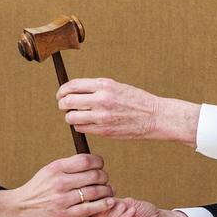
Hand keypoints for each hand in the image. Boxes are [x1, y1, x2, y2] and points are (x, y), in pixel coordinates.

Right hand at [0, 153, 114, 216]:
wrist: (20, 209)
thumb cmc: (38, 189)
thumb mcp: (49, 171)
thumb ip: (69, 166)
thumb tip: (93, 162)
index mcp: (56, 168)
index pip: (86, 160)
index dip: (99, 162)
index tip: (100, 166)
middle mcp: (60, 182)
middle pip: (94, 175)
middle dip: (104, 177)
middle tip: (105, 180)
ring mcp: (62, 200)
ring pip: (95, 192)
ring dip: (107, 191)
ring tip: (109, 191)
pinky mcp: (64, 216)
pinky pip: (90, 209)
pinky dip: (104, 205)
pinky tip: (109, 202)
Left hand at [57, 78, 200, 144]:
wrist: (155, 117)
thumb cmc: (135, 100)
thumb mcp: (116, 86)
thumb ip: (95, 88)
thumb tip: (72, 91)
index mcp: (104, 85)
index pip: (72, 86)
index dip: (62, 90)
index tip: (61, 94)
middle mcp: (101, 100)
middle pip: (67, 102)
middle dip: (62, 104)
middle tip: (64, 106)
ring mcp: (102, 117)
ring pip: (71, 118)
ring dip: (70, 117)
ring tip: (77, 116)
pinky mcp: (104, 131)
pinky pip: (81, 129)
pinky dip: (80, 126)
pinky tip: (88, 123)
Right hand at [86, 197, 194, 216]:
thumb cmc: (144, 212)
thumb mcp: (123, 203)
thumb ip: (109, 204)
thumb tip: (95, 200)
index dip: (88, 207)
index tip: (98, 195)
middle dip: (99, 212)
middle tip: (112, 201)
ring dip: (112, 215)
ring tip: (124, 207)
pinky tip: (131, 212)